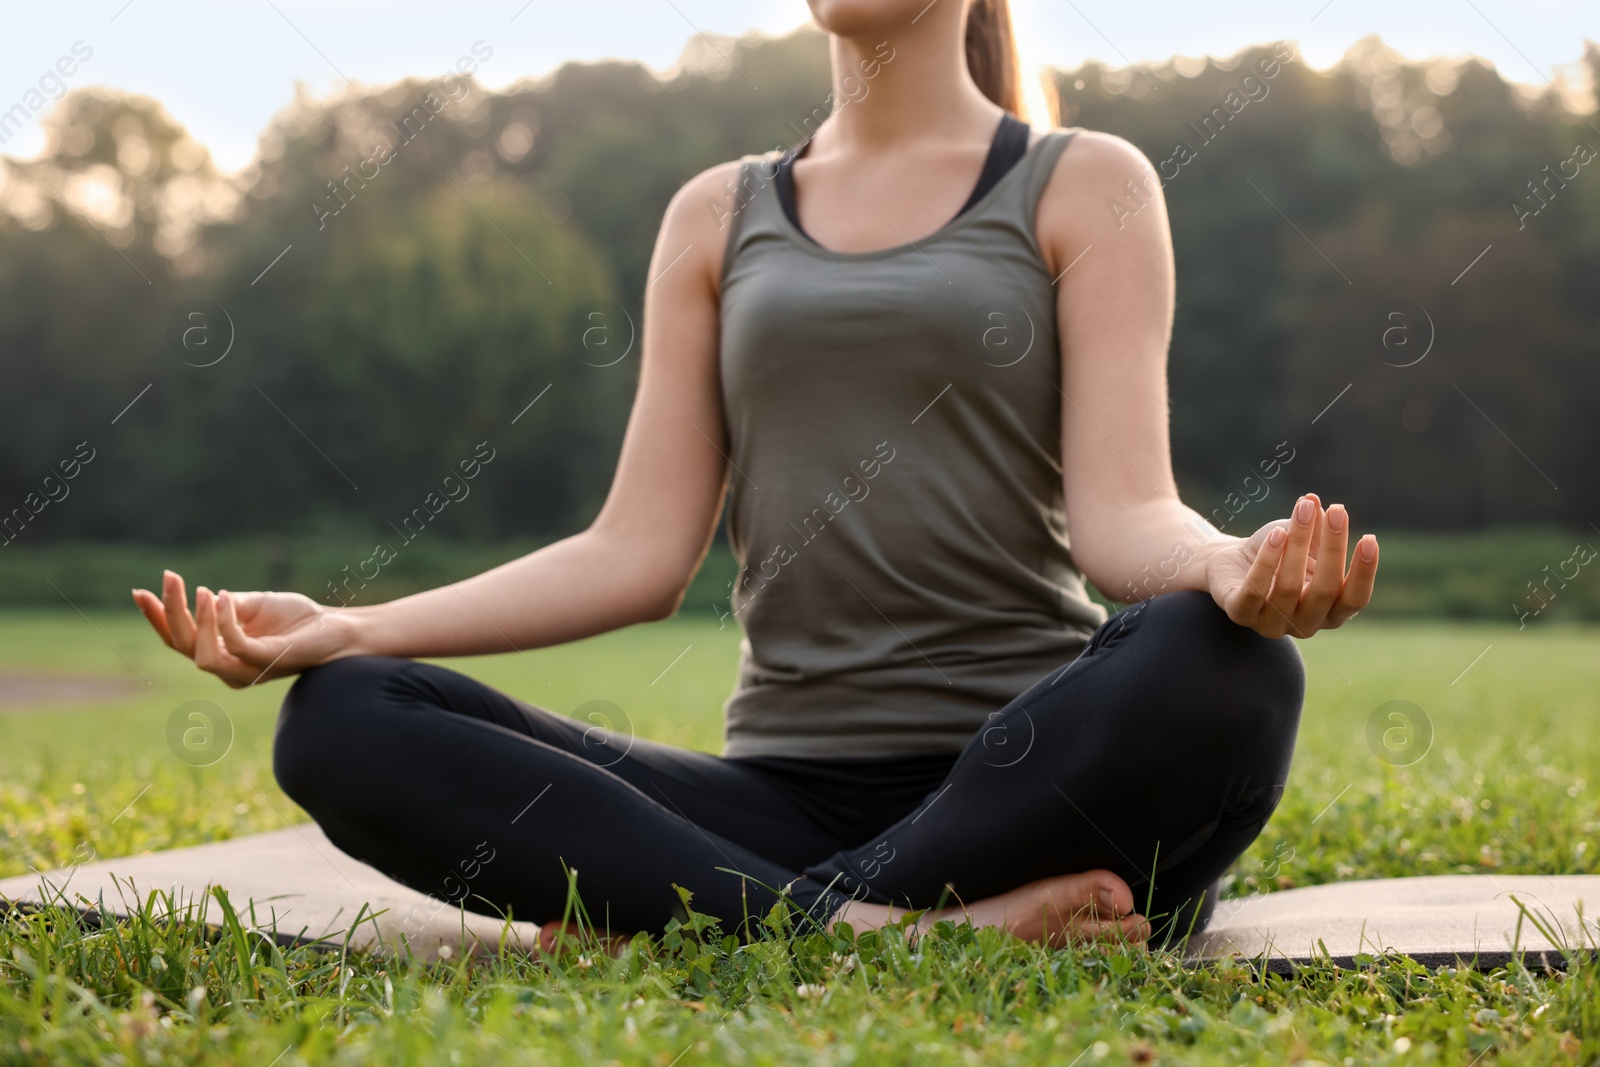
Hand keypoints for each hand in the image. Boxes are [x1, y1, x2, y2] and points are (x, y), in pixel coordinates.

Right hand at [132, 570, 360, 686]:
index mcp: (221, 652)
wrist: (336, 628)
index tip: (139, 592)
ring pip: (201, 654)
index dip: (157, 618)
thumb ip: (224, 605)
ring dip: (195, 620)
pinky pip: (234, 646)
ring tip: (200, 590)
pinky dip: (224, 621)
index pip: (178, 639)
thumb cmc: (296, 618)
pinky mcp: (266, 663)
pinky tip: (224, 597)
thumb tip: (200, 597)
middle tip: (168, 579)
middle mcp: (228, 667)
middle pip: (182, 646)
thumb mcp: (252, 605)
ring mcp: (246, 670)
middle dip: (169, 613)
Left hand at [1204, 494, 1377, 638]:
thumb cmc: (1277, 552)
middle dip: (1333, 547)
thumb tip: (1315, 502)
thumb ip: (1316, 527)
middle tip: (1337, 510)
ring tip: (1302, 511)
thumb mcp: (1302, 540)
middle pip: (1326, 590)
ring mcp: (1272, 624)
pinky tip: (1275, 534)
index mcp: (1330, 612)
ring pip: (1289, 587)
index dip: (1364, 572)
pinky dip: (1267, 560)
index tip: (1369, 538)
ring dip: (1298, 544)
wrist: (1231, 563)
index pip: (1356, 600)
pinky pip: (1255, 590)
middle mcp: (1305, 624)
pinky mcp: (1241, 614)